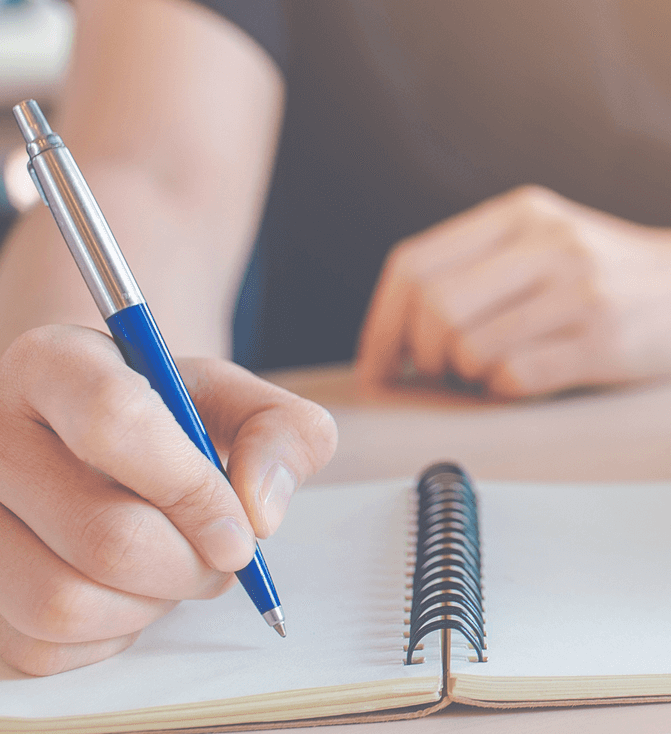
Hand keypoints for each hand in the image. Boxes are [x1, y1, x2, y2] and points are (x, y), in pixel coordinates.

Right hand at [0, 326, 336, 675]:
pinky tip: (122, 589)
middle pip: (106, 536)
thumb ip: (284, 433)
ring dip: (149, 606)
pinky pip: (42, 647)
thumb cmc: (172, 421)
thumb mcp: (237, 402)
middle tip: (221, 556)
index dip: (194, 491)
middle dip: (191, 566)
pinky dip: (107, 634)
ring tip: (170, 567)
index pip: (115, 422)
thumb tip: (261, 512)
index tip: (243, 532)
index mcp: (53, 365)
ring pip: (66, 604)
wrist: (94, 446)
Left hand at [356, 185, 670, 396]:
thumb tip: (401, 329)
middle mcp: (547, 242)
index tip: (381, 363)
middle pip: (434, 307)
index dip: (382, 323)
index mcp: (522, 213)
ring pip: (470, 347)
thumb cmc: (625, 275)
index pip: (415, 264)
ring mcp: (577, 289)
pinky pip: (516, 378)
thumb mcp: (553, 240)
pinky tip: (529, 379)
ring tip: (495, 372)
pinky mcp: (603, 338)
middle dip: (424, 355)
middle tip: (444, 374)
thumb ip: (487, 264)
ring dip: (468, 377)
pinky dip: (505, 390)